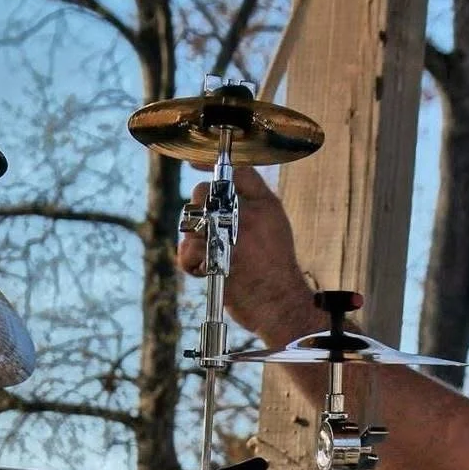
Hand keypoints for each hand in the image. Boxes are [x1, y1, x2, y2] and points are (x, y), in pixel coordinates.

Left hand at [176, 166, 323, 344]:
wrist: (281, 303)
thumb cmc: (275, 265)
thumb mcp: (276, 223)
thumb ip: (253, 198)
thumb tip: (222, 178)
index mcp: (264, 205)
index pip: (237, 171)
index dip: (213, 168)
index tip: (197, 166)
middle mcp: (248, 217)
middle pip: (202, 192)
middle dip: (196, 210)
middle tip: (206, 231)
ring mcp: (232, 238)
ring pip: (190, 223)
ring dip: (193, 241)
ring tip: (210, 257)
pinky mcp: (217, 262)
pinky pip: (188, 251)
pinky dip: (190, 263)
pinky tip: (205, 270)